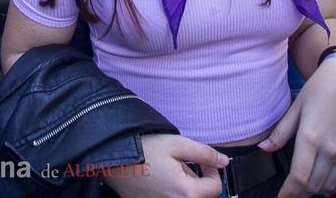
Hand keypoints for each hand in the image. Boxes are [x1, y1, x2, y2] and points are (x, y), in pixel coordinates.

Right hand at [104, 134, 226, 197]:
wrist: (110, 157)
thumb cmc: (142, 149)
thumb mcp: (176, 144)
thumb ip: (205, 153)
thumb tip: (225, 162)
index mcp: (187, 192)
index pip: (216, 188)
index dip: (212, 172)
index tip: (201, 161)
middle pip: (201, 196)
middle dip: (197, 180)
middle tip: (180, 164)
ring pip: (186, 197)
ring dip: (185, 186)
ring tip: (168, 171)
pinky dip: (171, 190)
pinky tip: (159, 179)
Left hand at [259, 57, 335, 197]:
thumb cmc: (318, 91)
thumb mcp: (295, 109)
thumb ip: (280, 133)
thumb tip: (264, 148)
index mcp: (310, 138)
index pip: (299, 177)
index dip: (288, 193)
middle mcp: (330, 149)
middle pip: (313, 186)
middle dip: (299, 195)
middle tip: (289, 195)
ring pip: (330, 185)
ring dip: (316, 192)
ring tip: (302, 191)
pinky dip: (334, 187)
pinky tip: (324, 186)